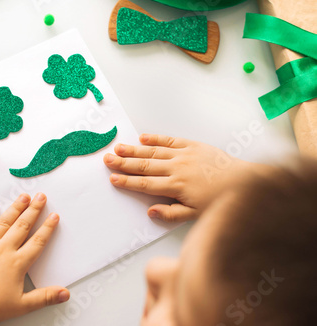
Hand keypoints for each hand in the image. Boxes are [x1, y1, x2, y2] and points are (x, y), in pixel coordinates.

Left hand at [0, 193, 69, 325]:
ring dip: (15, 208)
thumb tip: (65, 294)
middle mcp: (3, 250)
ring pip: (4, 222)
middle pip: (23, 226)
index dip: (48, 227)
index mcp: (18, 263)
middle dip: (34, 210)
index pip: (38, 241)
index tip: (54, 216)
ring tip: (23, 197)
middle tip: (41, 197)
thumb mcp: (23, 305)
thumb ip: (46, 296)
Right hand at [104, 134, 259, 221]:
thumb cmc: (221, 201)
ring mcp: (184, 155)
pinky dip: (155, 139)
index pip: (145, 184)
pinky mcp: (193, 146)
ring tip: (118, 148)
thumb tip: (150, 212)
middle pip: (144, 166)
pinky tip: (142, 138)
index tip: (113, 178)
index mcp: (176, 186)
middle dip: (124, 163)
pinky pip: (170, 141)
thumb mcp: (197, 214)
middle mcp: (177, 168)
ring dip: (134, 150)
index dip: (127, 181)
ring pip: (153, 152)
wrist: (245, 182)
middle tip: (107, 159)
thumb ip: (172, 214)